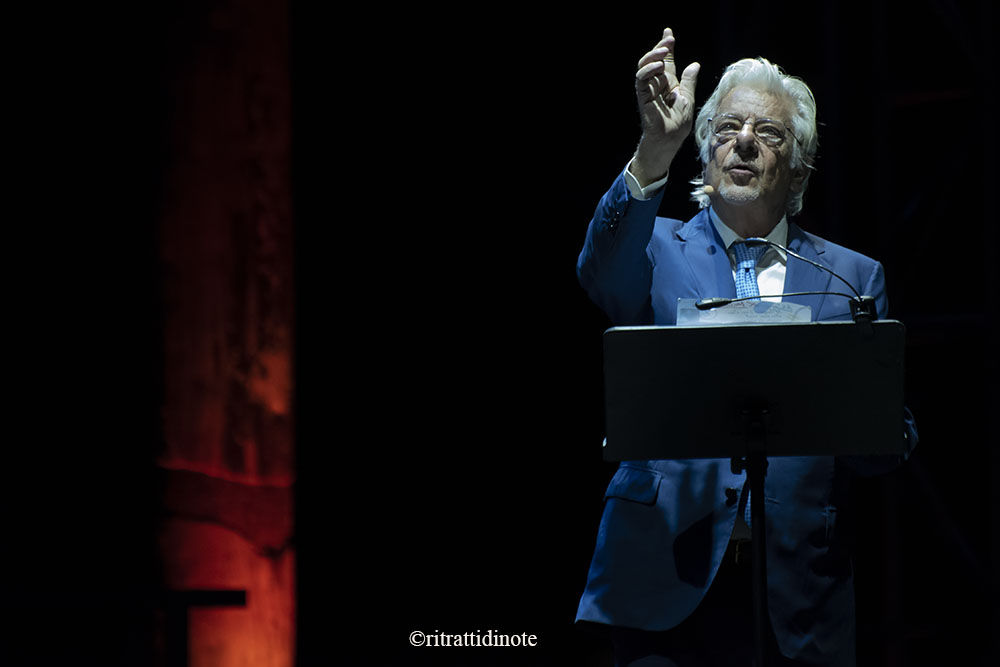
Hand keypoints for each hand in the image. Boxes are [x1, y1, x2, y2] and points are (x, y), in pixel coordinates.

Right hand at [632, 28, 699, 185]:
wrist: (669, 140)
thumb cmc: (677, 124)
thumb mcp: (688, 99)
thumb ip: (688, 82)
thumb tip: (694, 65)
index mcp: (668, 84)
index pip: (666, 62)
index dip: (667, 48)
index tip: (669, 33)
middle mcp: (657, 84)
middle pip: (655, 59)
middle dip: (661, 47)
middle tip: (669, 38)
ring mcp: (648, 89)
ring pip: (645, 66)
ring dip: (654, 55)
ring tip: (665, 51)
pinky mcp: (643, 96)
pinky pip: (641, 79)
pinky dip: (648, 69)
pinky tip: (658, 66)